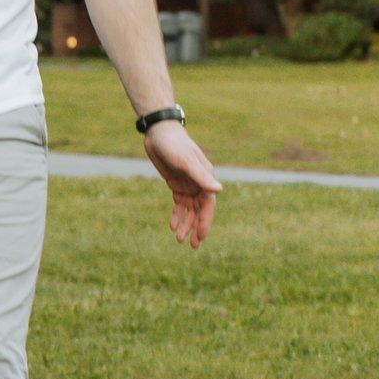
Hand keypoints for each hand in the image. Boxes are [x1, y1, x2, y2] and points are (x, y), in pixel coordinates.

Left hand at [141, 119, 220, 247]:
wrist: (159, 133)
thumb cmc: (174, 145)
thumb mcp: (186, 162)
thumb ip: (201, 177)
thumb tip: (219, 190)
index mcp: (205, 177)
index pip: (208, 205)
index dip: (205, 221)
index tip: (201, 237)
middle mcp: (199, 183)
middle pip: (200, 210)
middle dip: (197, 227)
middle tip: (193, 245)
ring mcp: (188, 184)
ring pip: (189, 209)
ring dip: (186, 224)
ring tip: (179, 240)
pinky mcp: (176, 184)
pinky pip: (179, 204)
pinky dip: (177, 215)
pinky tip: (173, 226)